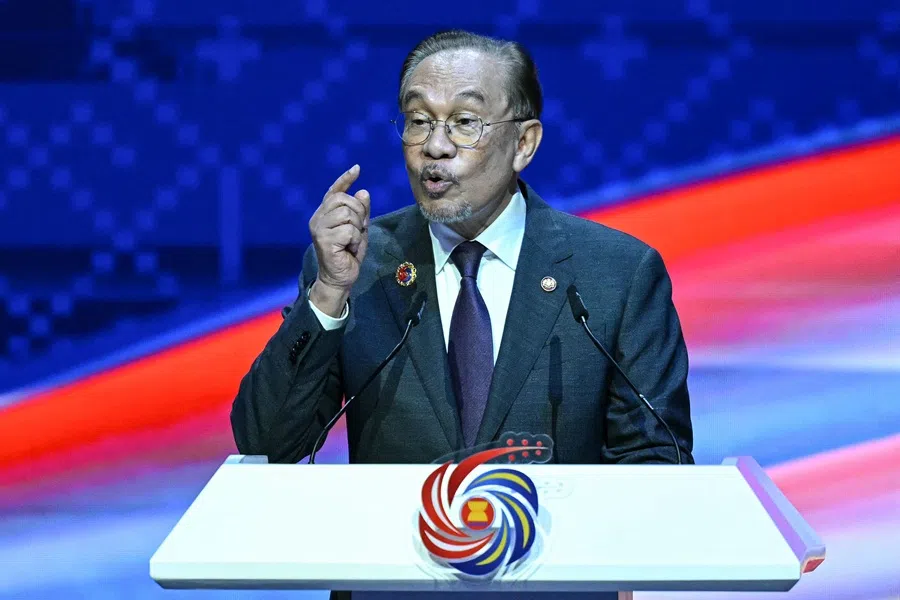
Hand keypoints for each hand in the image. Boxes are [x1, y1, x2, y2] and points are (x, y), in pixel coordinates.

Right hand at [308, 164, 370, 316]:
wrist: (340, 278)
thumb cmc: (348, 254)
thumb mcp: (359, 229)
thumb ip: (361, 212)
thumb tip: (363, 191)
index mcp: (324, 214)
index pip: (333, 191)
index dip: (345, 180)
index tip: (357, 168)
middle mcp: (318, 218)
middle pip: (343, 200)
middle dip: (359, 212)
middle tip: (360, 228)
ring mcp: (319, 229)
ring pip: (347, 214)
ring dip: (357, 227)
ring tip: (353, 240)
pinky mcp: (323, 240)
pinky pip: (348, 230)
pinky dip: (355, 239)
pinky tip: (350, 248)